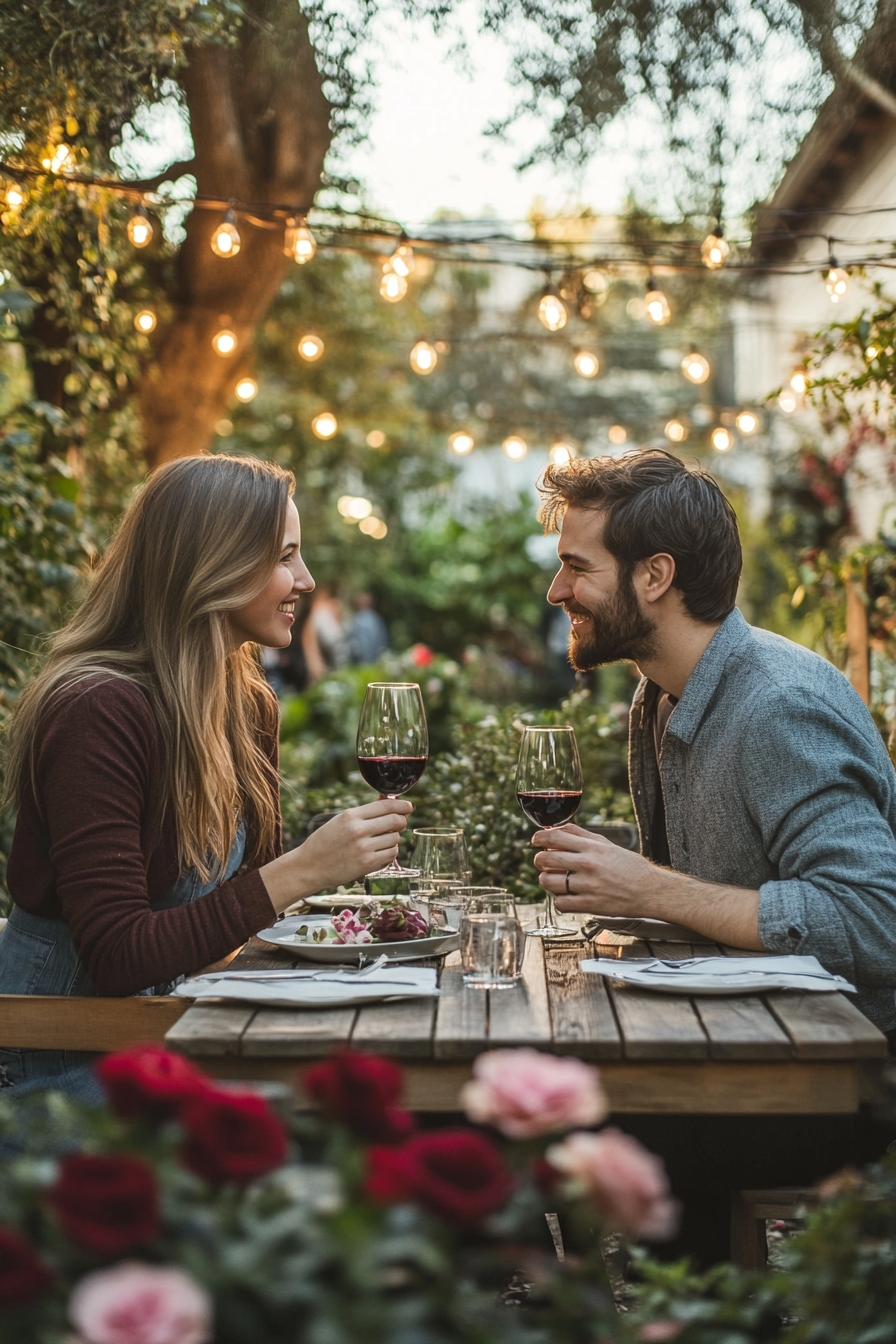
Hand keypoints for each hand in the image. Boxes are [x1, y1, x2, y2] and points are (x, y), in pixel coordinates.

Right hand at [261, 799, 411, 912]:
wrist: (309, 866)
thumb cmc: (325, 842)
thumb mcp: (340, 821)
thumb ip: (363, 814)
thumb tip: (389, 805)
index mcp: (351, 815)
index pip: (385, 806)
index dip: (402, 805)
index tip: (409, 807)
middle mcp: (358, 830)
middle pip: (395, 821)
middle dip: (402, 822)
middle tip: (400, 824)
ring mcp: (364, 848)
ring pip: (395, 838)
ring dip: (393, 839)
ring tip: (381, 841)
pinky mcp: (367, 864)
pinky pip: (391, 854)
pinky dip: (390, 852)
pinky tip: (380, 852)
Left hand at [532, 823, 654, 915]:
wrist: (650, 890)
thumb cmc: (629, 867)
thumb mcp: (606, 844)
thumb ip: (581, 835)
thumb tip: (558, 828)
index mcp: (592, 848)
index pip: (554, 837)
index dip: (539, 838)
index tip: (535, 841)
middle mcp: (587, 865)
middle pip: (545, 859)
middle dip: (540, 860)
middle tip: (544, 862)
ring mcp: (587, 886)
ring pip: (547, 882)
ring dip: (547, 880)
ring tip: (555, 880)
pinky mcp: (589, 905)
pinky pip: (559, 903)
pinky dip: (559, 900)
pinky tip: (567, 895)